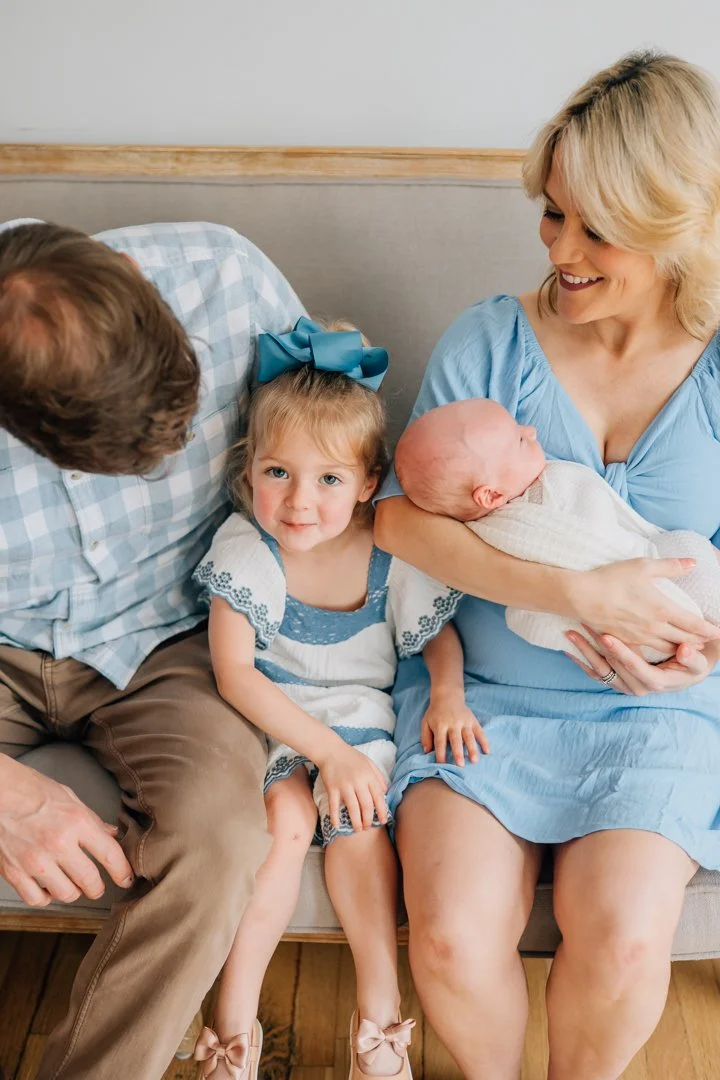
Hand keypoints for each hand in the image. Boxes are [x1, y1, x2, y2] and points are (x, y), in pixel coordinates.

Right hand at [0, 756, 134, 906]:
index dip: (123, 872)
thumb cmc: (33, 790)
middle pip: (90, 881)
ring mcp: (35, 861)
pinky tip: (48, 888)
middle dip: (98, 888)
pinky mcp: (14, 872)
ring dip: (73, 892)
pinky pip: (37, 899)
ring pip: (66, 894)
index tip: (126, 879)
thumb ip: (92, 820)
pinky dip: (46, 897)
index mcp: (76, 822)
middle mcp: (58, 844)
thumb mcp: (70, 798)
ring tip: (72, 883)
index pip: (110, 855)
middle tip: (97, 886)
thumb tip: (111, 834)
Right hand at [316, 743, 388, 831]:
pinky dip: (336, 817)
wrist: (331, 750)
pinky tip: (337, 825)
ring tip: (358, 829)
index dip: (382, 811)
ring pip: (353, 808)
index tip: (383, 821)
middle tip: (368, 827)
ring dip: (356, 822)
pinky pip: (334, 806)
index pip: (378, 797)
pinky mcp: (332, 788)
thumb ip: (378, 776)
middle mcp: (358, 782)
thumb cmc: (351, 757)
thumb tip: (386, 791)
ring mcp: (345, 786)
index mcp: (369, 776)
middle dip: (368, 819)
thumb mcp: (368, 763)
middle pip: (366, 806)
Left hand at [421, 695, 489, 765]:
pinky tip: (487, 751)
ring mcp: (464, 722)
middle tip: (460, 765)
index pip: (440, 741)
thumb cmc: (435, 713)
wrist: (447, 696)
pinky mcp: (473, 720)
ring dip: (472, 749)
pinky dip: (484, 741)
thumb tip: (426, 752)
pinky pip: (480, 731)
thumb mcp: (426, 722)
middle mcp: (453, 724)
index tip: (442, 765)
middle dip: (458, 752)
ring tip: (474, 761)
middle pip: (455, 740)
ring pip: (469, 737)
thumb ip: (425, 737)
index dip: (440, 753)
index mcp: (440, 725)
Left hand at [566, 627, 718, 695]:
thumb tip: (685, 650)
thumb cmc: (692, 664)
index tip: (606, 636)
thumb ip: (692, 658)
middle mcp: (637, 687)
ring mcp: (624, 686)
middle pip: (612, 666)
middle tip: (584, 623)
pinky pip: (595, 674)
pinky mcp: (616, 682)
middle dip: (596, 645)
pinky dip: (580, 661)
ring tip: (570, 632)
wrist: (685, 674)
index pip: (635, 666)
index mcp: (655, 682)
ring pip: (599, 669)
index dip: (620, 651)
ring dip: (584, 650)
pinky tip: (567, 649)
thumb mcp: (698, 663)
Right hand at [567, 558, 719, 654]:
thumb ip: (671, 566)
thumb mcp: (643, 566)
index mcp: (663, 610)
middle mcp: (655, 628)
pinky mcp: (626, 643)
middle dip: (699, 641)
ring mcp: (640, 638)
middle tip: (707, 640)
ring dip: (681, 648)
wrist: (581, 596)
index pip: (695, 625)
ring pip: (668, 649)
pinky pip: (649, 651)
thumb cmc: (612, 579)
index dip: (709, 630)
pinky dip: (661, 651)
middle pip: (685, 640)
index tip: (718, 632)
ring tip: (689, 645)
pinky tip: (662, 648)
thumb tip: (692, 563)